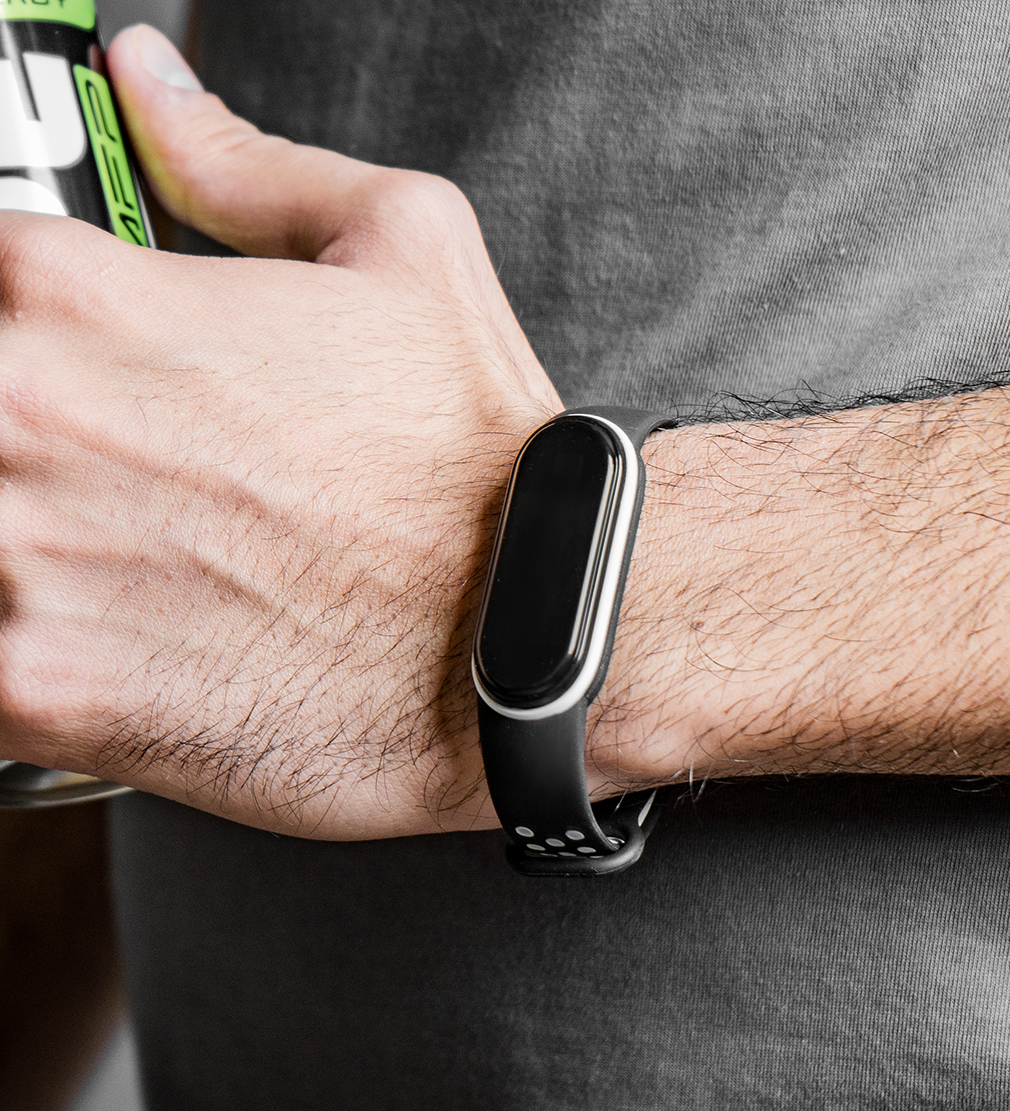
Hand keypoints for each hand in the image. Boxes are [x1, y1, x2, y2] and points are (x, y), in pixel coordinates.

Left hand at [0, 25, 558, 837]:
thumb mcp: (403, 250)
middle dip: (35, 438)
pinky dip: (32, 643)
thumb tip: (151, 87)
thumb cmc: (477, 464)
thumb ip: (243, 164)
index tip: (84, 369)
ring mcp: (26, 563)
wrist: (527, 633)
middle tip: (137, 475)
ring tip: (140, 558)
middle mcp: (32, 417)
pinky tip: (121, 633)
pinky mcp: (45, 690)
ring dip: (32, 542)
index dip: (30, 326)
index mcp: (85, 294)